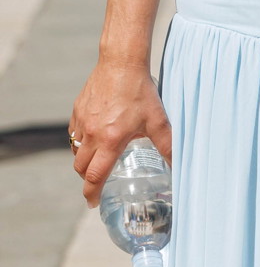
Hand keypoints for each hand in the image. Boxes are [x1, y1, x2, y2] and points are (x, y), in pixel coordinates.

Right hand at [69, 58, 171, 206]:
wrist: (121, 63)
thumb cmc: (140, 92)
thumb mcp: (158, 120)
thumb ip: (167, 145)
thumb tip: (178, 164)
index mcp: (110, 140)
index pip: (94, 176)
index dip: (92, 192)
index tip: (93, 202)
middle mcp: (91, 134)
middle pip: (81, 167)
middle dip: (87, 179)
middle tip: (97, 183)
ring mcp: (81, 122)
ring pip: (75, 151)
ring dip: (84, 160)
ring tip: (98, 161)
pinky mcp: (77, 111)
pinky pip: (74, 133)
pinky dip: (81, 142)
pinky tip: (95, 137)